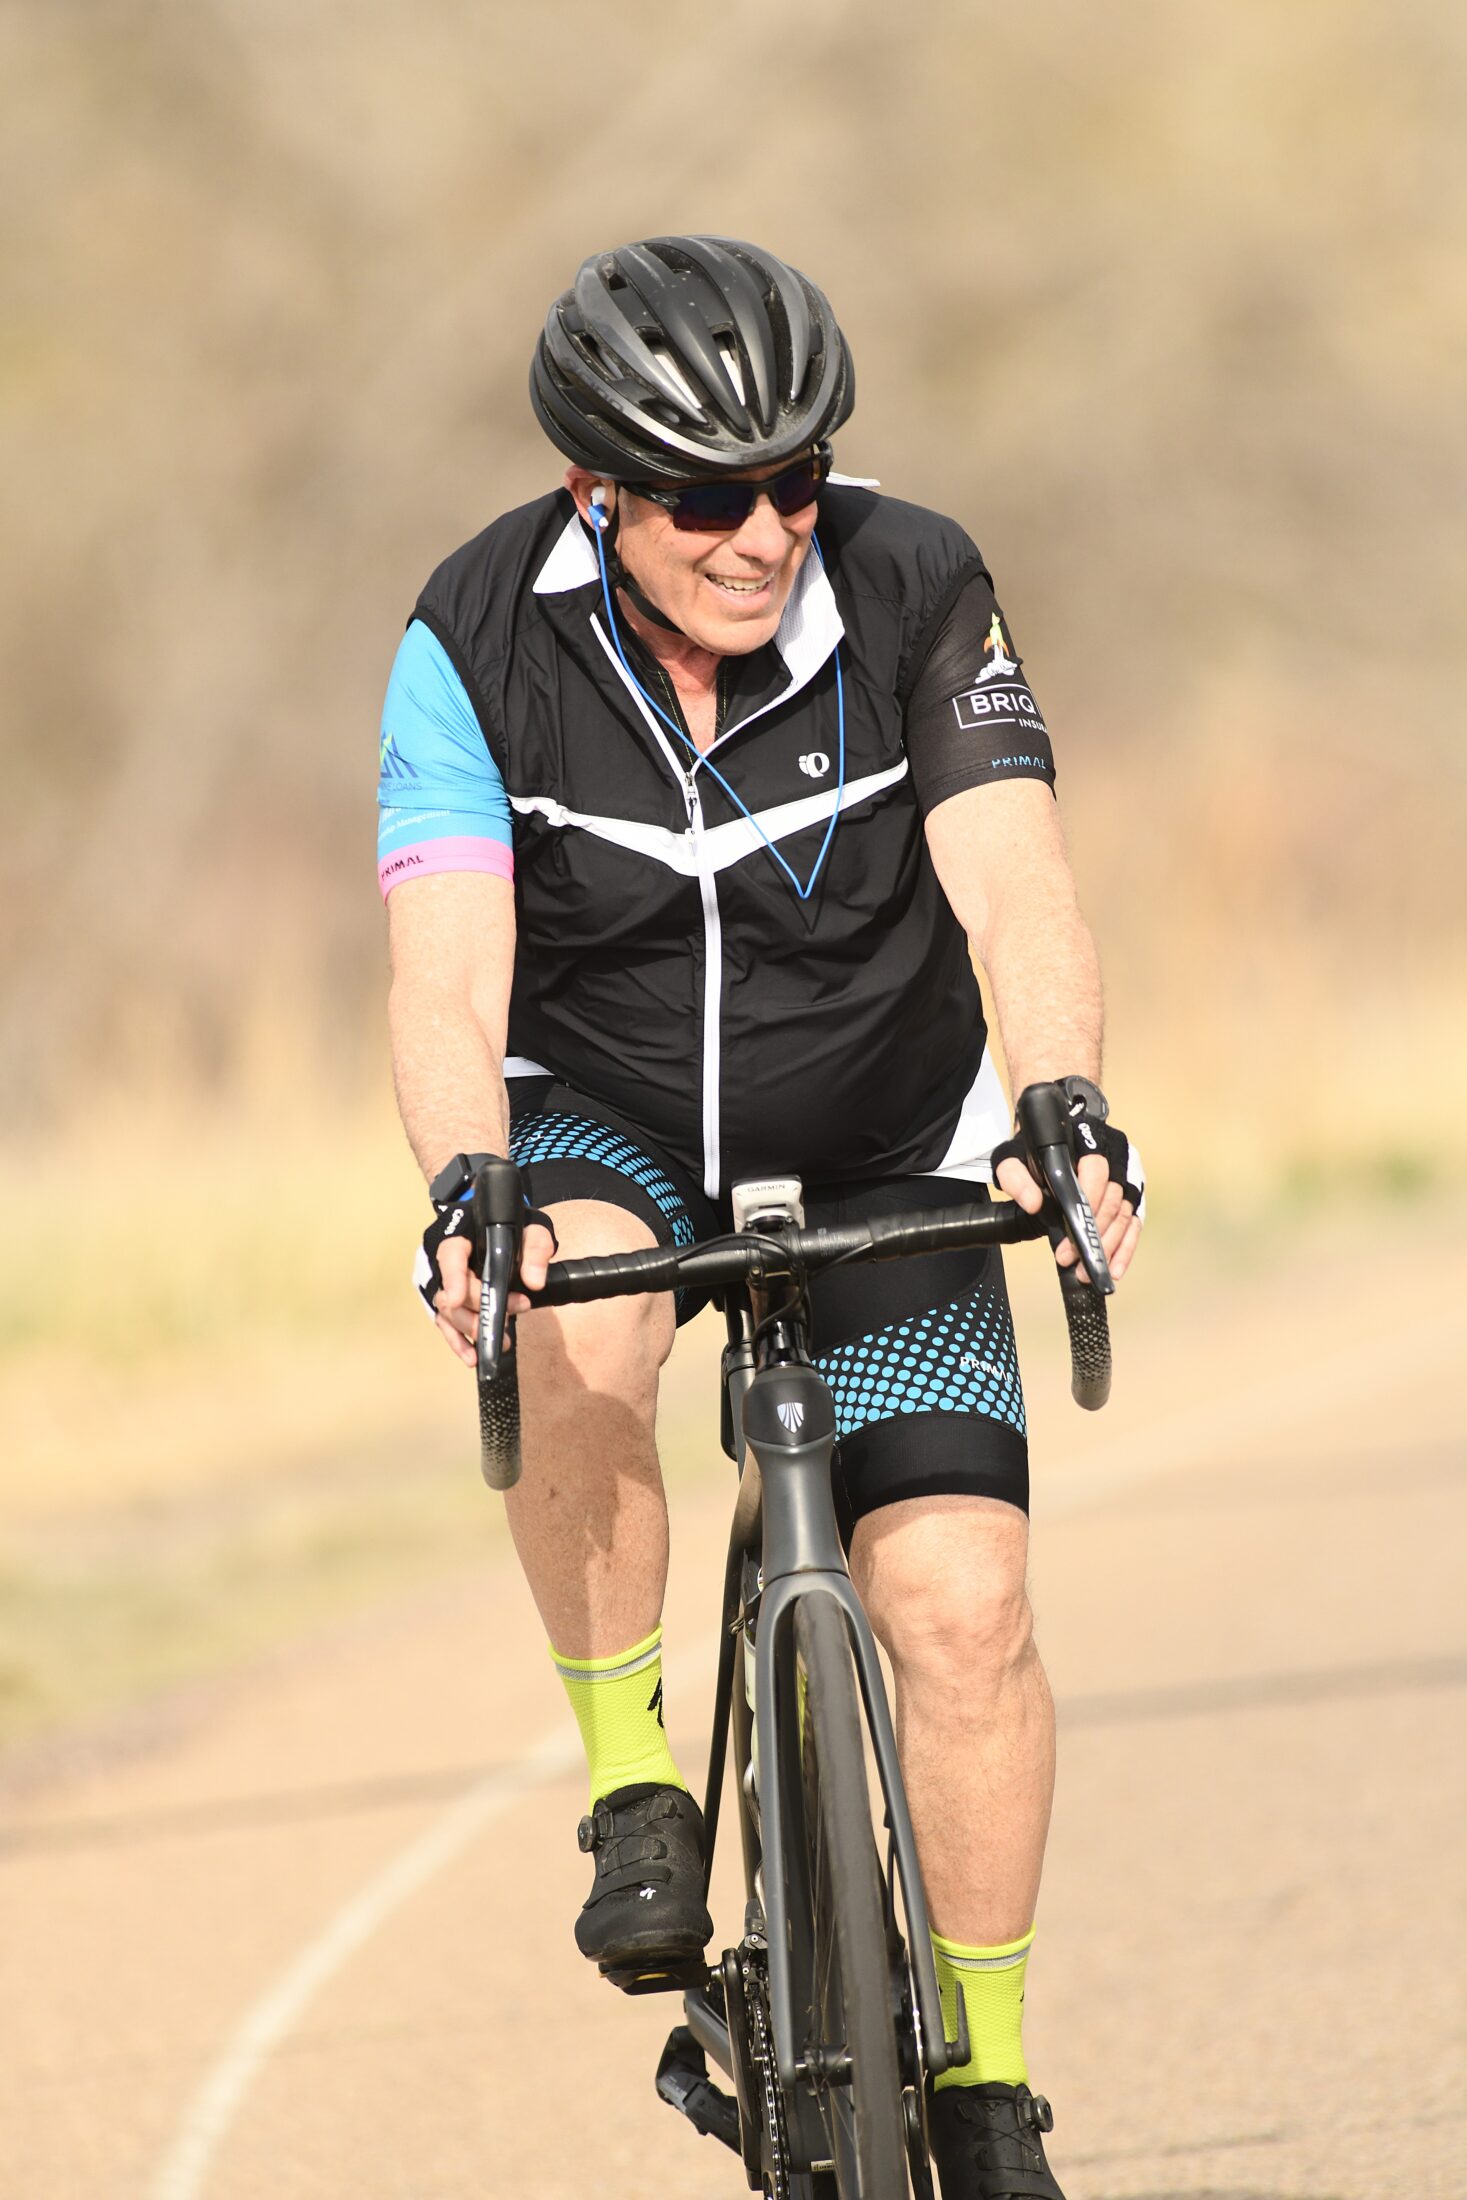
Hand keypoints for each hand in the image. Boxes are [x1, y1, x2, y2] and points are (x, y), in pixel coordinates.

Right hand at [432, 1220, 559, 1366]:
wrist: (500, 1228)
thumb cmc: (512, 1225)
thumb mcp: (531, 1228)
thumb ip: (536, 1249)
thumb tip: (535, 1282)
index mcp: (458, 1236)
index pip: (450, 1256)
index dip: (452, 1278)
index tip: (459, 1299)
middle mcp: (441, 1261)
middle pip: (451, 1292)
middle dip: (482, 1308)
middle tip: (519, 1308)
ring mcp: (441, 1284)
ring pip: (447, 1313)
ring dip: (472, 1330)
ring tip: (502, 1343)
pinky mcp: (447, 1303)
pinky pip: (446, 1325)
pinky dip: (459, 1342)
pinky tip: (472, 1357)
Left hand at [993, 1151, 1143, 1284]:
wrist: (1048, 1149)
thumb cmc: (1034, 1154)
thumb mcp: (1013, 1159)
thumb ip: (1015, 1177)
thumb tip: (1032, 1203)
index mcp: (1089, 1138)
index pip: (1096, 1169)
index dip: (1088, 1199)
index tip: (1071, 1227)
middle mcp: (1117, 1156)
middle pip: (1113, 1198)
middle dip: (1092, 1232)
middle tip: (1069, 1257)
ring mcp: (1129, 1177)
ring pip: (1125, 1215)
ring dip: (1106, 1247)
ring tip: (1084, 1270)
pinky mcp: (1134, 1198)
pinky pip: (1134, 1225)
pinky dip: (1125, 1249)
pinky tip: (1113, 1268)